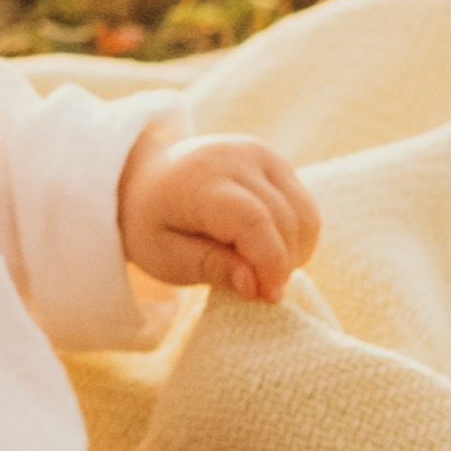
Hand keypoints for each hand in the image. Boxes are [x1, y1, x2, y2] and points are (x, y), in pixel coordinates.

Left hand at [118, 124, 319, 303]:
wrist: (145, 178)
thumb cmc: (151, 224)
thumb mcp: (165, 256)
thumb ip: (211, 268)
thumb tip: (257, 287)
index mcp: (200, 180)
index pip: (253, 221)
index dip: (270, 263)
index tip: (269, 297)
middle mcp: (235, 157)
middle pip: (285, 221)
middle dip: (281, 265)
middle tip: (257, 290)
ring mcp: (260, 154)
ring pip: (304, 214)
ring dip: (294, 252)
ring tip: (259, 270)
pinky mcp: (275, 159)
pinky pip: (304, 205)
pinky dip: (296, 235)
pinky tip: (267, 248)